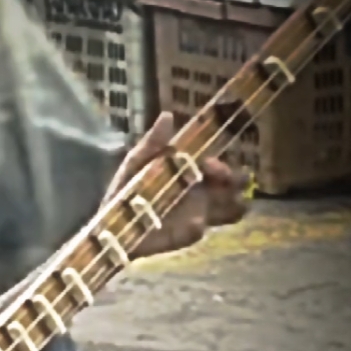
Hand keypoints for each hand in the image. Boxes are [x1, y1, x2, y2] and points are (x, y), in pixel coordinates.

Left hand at [100, 112, 249, 258]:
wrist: (114, 220)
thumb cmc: (128, 189)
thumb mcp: (138, 161)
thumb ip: (153, 142)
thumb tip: (167, 115)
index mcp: (193, 173)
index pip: (220, 168)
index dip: (221, 166)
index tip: (209, 164)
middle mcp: (202, 192)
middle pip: (234, 187)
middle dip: (236, 182)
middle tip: (226, 182)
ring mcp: (198, 214)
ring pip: (231, 211)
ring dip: (234, 207)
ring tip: (230, 204)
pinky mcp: (185, 235)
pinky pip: (200, 232)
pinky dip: (198, 227)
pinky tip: (194, 223)